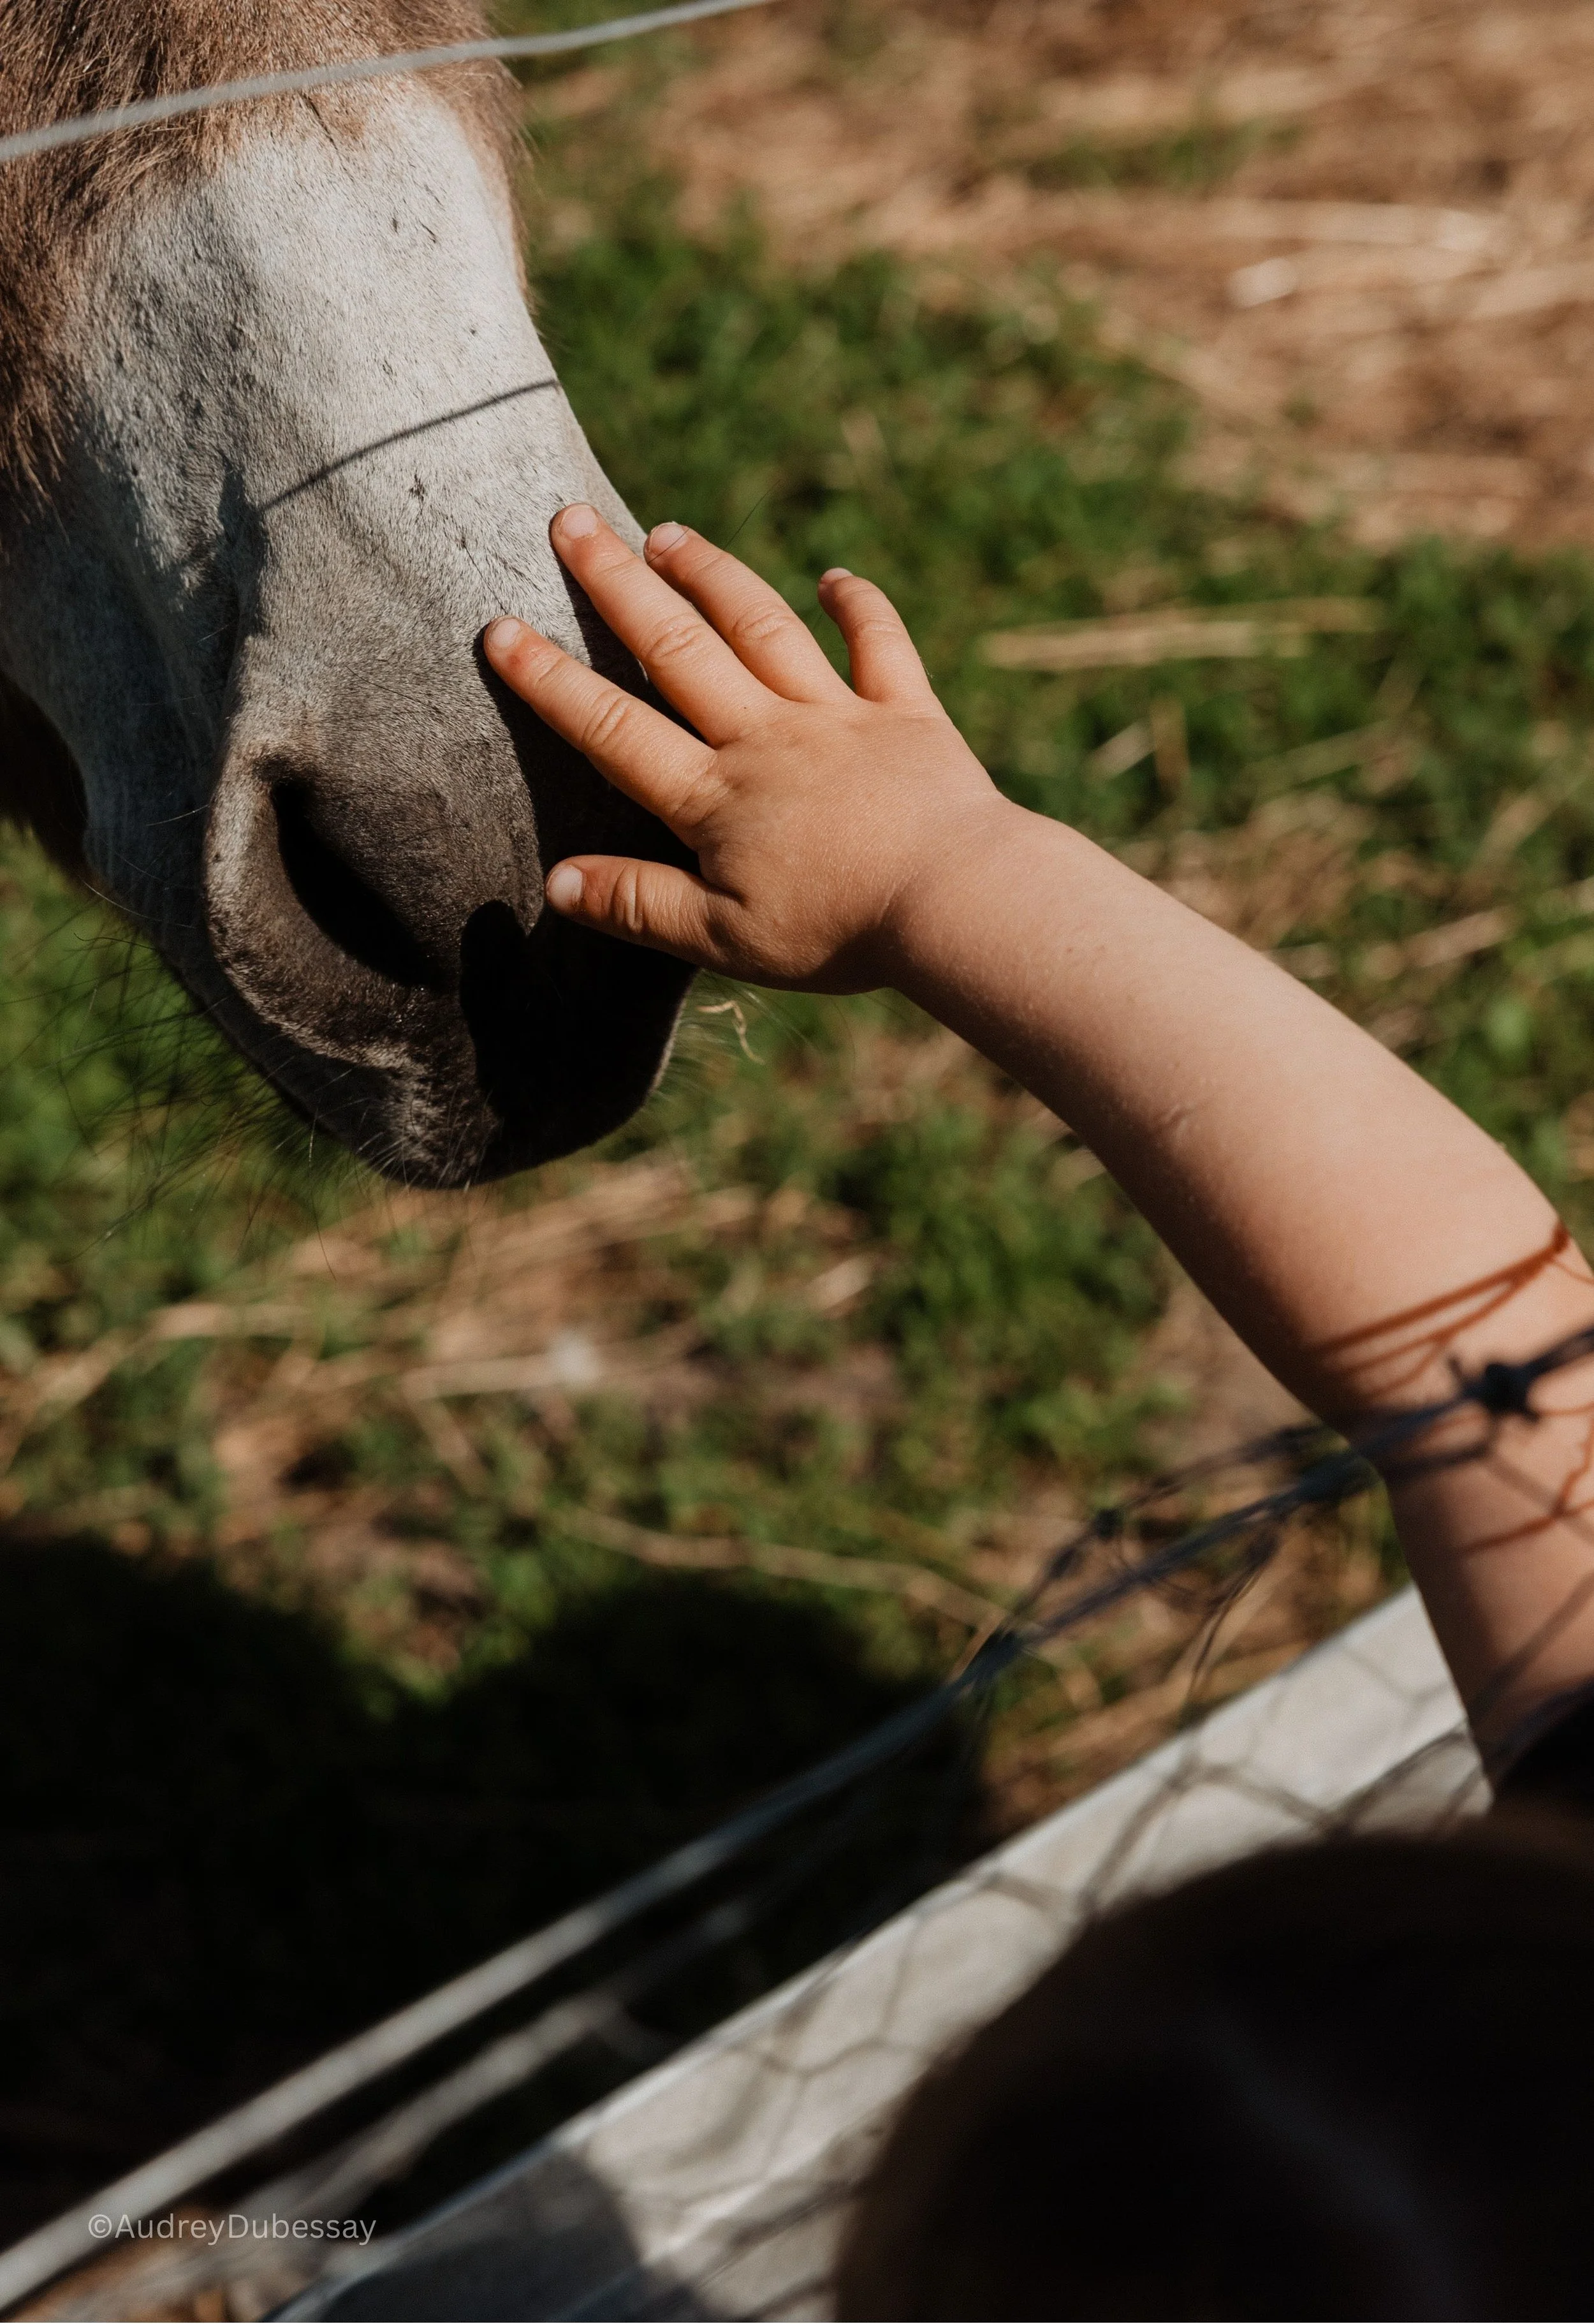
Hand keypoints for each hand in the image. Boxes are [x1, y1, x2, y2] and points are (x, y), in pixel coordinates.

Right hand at [483, 506, 1009, 990]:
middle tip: (570, 521)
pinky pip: (879, 646)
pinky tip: (835, 577)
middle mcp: (766, 738)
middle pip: (677, 648)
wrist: (958, 902)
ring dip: (712, 576)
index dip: (551, 681)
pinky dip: (857, 606)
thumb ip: (639, 906)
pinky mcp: (908, 716)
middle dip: (616, 583)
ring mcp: (838, 718)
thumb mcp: (723, 939)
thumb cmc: (838, 932)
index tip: (500, 627)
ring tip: (667, 533)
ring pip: (761, 628)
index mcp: (715, 798)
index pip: (614, 729)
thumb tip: (556, 882)